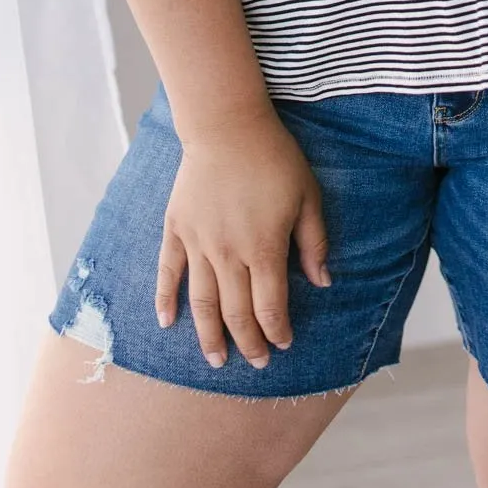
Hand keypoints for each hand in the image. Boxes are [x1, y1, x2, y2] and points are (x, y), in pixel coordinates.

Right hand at [155, 104, 330, 369]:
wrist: (227, 125)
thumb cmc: (274, 158)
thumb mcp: (308, 196)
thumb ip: (314, 243)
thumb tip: (322, 283)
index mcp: (264, 248)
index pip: (270, 306)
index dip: (277, 331)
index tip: (283, 345)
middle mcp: (229, 254)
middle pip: (236, 313)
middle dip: (248, 343)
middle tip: (255, 363)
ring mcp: (198, 243)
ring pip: (203, 302)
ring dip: (209, 336)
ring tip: (215, 361)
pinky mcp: (177, 229)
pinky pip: (168, 272)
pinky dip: (165, 299)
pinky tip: (166, 322)